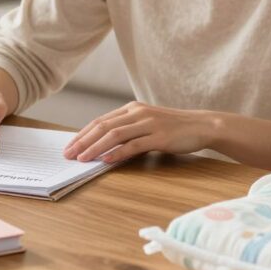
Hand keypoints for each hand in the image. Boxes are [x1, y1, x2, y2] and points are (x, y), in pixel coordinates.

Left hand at [62, 101, 215, 162]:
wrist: (202, 125)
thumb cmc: (173, 128)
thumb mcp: (147, 124)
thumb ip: (128, 131)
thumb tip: (104, 147)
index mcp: (132, 109)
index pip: (100, 121)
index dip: (83, 134)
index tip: (69, 146)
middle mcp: (138, 113)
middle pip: (103, 126)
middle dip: (83, 141)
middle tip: (68, 154)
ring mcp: (149, 124)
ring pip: (115, 135)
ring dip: (95, 147)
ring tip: (82, 158)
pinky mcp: (159, 137)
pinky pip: (134, 145)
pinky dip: (118, 152)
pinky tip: (106, 160)